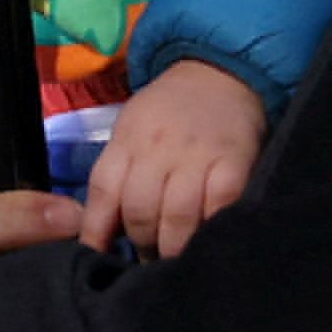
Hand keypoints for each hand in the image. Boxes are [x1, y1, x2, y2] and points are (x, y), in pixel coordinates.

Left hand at [79, 60, 264, 259]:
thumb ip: (118, 175)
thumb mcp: (130, 131)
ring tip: (174, 259)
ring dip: (173, 246)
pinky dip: (211, 229)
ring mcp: (197, 155)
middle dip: (142, 244)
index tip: (99, 259)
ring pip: (177, 216)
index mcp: (126, 141)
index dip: (96, 232)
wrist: (220, 71)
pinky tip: (208, 242)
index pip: (103, 193)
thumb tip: (103, 231)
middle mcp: (157, 148)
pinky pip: (220, 207)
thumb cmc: (168, 112)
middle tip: (148, 260)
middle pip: (140, 210)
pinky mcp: (235, 162)